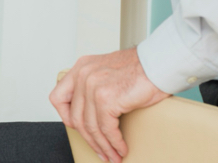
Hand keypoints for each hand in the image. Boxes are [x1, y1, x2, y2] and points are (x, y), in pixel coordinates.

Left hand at [50, 49, 168, 162]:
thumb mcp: (107, 71)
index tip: (79, 129)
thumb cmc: (141, 68)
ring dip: (103, 146)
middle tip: (101, 151)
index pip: (58, 98)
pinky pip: (106, 129)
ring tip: (113, 155)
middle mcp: (83, 75)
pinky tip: (120, 148)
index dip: (66, 118)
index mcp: (81, 67)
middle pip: (75, 118)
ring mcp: (93, 86)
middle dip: (89, 139)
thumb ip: (94, 85)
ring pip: (91, 127)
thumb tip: (91, 113)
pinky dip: (114, 143)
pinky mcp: (106, 99)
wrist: (160, 63)